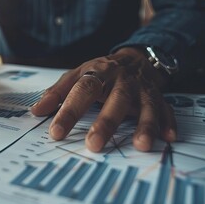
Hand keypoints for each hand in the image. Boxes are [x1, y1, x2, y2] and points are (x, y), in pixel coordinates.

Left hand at [31, 47, 176, 151]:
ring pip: (145, 105)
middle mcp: (122, 80)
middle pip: (115, 99)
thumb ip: (57, 92)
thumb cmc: (100, 72)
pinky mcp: (158, 97)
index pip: (82, 90)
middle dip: (106, 122)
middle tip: (94, 145)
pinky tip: (169, 138)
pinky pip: (166, 109)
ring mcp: (142, 89)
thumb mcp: (76, 75)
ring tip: (141, 145)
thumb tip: (36, 111)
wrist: (134, 58)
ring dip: (145, 124)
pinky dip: (168, 123)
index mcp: (98, 72)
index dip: (69, 111)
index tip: (56, 132)